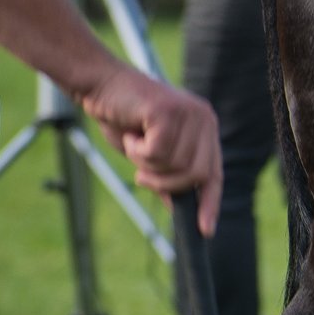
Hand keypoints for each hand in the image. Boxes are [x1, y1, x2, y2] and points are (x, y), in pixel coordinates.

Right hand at [77, 65, 221, 231]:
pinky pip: (157, 153)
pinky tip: (132, 134)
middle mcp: (205, 120)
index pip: (214, 174)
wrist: (99, 84)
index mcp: (205, 130)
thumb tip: (181, 205)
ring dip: (146, 164)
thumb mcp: (148, 152)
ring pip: (175, 166)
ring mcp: (191, 114)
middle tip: (140, 172)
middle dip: (164, 183)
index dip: (209, 203)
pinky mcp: (170, 111)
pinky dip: (137, 151)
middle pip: (195, 175)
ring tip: (135, 143)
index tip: (206, 230)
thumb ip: (167, 173)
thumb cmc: (123, 117)